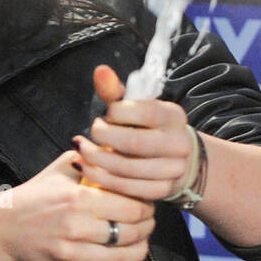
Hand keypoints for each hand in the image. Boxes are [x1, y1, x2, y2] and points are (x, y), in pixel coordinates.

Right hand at [0, 148, 153, 260]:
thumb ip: (91, 158)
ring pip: (127, 256)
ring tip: (141, 238)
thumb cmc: (35, 197)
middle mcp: (75, 228)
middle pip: (134, 231)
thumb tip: (121, 145)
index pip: (132, 205)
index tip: (147, 200)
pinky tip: (128, 256)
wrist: (1, 230)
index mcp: (77, 198)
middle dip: (148, 224)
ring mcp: (71, 254)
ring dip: (142, 247)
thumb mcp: (60, 169)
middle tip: (148, 219)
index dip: (147, 204)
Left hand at [72, 64, 195, 201]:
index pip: (144, 111)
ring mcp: (173, 169)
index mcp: (173, 116)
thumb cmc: (146, 127)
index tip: (103, 117)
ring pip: (126, 169)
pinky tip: (88, 170)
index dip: (116, 114)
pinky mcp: (162, 190)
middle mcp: (179, 142)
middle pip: (134, 143)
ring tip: (81, 153)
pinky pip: (126, 188)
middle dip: (102, 140)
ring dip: (96, 162)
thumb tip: (100, 70)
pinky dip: (101, 180)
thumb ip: (115, 90)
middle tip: (86, 137)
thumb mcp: (134, 106)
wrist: (175, 158)